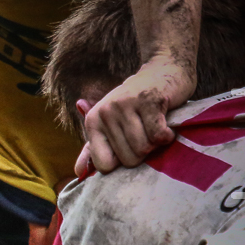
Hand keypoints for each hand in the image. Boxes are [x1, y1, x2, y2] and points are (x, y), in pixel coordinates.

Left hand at [76, 57, 191, 174]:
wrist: (162, 71)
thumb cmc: (135, 105)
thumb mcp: (110, 125)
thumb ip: (94, 150)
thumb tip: (78, 173)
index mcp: (92, 122)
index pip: (103, 165)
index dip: (121, 163)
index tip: (127, 147)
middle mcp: (105, 112)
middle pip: (128, 159)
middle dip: (142, 153)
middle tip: (145, 133)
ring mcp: (125, 105)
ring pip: (144, 148)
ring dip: (156, 144)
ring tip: (154, 127)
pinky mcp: (148, 101)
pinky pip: (159, 136)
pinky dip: (167, 136)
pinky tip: (166, 125)